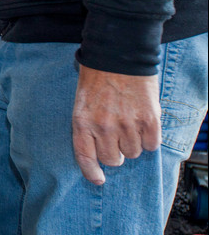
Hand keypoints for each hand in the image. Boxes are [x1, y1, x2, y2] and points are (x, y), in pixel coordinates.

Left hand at [71, 65, 160, 184]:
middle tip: (117, 137)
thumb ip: (89, 125)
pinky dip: (149, 138)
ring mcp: (127, 124)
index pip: (85, 157)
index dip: (91, 172)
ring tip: (129, 122)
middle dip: (116, 153)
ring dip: (133, 143)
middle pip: (113, 160)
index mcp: (82, 121)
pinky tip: (143, 122)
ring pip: (134, 153)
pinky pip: (151, 145)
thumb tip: (98, 150)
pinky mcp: (148, 120)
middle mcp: (103, 127)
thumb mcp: (82, 101)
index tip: (98, 179)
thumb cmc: (97, 76)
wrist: (118, 55)